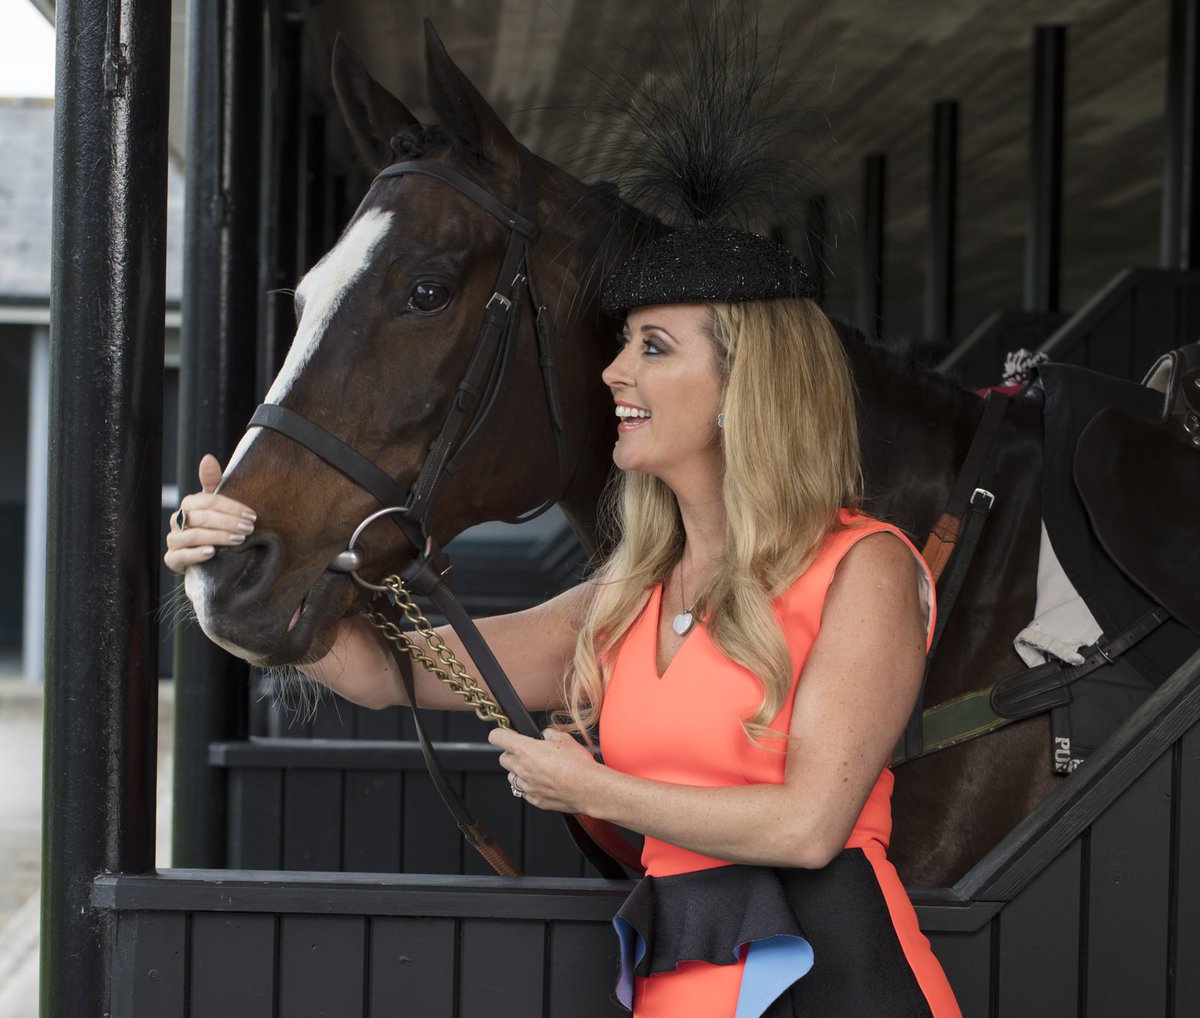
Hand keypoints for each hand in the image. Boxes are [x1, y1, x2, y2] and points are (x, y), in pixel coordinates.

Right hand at [163, 454, 257, 572]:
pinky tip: (212, 553)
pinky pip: (181, 556)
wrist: (203, 556)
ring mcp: (174, 540)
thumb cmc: (211, 525)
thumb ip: (213, 482)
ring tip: (239, 539)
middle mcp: (177, 520)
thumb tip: (208, 458)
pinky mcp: (173, 559)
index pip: (209, 501)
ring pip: (193, 536)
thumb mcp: (215, 503)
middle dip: (228, 522)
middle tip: (249, 528)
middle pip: (203, 518)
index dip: (232, 507)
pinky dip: (196, 554)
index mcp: (189, 504)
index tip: (252, 515)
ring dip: (218, 537)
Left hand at [488, 726, 602, 812]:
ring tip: (538, 769)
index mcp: (525, 750)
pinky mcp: (534, 800)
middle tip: (528, 752)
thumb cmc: (578, 764)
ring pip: (512, 777)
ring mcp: (527, 786)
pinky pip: (525, 791)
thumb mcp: (564, 738)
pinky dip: (530, 786)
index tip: (505, 734)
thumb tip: (545, 735)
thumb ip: (548, 734)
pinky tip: (545, 782)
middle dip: (512, 754)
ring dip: (520, 771)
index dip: (500, 733)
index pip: (497, 737)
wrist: (589, 788)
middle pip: (503, 758)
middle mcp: (521, 769)